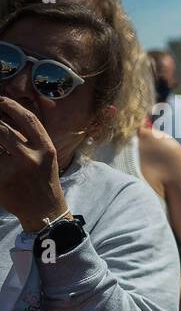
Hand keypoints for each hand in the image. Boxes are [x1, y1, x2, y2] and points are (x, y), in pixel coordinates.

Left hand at [0, 97, 67, 229]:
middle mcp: (32, 157)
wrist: (43, 210)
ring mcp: (14, 169)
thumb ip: (30, 138)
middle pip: (3, 129)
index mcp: (46, 148)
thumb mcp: (45, 156)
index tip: (0, 100)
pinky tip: (0, 159)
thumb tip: (5, 116)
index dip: (10, 105)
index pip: (28, 119)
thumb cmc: (42, 179)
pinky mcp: (0, 179)